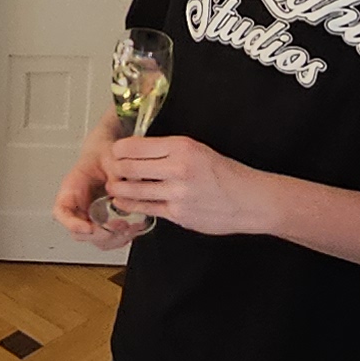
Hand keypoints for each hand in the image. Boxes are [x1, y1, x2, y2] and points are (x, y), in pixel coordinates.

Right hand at [52, 142, 146, 248]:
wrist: (110, 154)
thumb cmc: (103, 153)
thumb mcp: (109, 157)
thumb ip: (115, 173)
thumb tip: (122, 191)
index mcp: (72, 190)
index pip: (62, 212)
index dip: (73, 224)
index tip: (88, 228)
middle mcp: (79, 208)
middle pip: (80, 233)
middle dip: (101, 234)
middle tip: (119, 226)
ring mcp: (92, 217)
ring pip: (97, 240)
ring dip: (114, 239)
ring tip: (130, 227)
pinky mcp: (105, 222)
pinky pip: (111, 238)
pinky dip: (123, 237)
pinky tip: (135, 227)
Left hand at [99, 135, 272, 235]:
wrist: (249, 200)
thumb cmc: (225, 174)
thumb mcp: (198, 149)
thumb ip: (167, 150)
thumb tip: (136, 151)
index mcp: (182, 146)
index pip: (134, 146)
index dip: (118, 150)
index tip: (116, 153)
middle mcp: (178, 168)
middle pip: (128, 168)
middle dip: (114, 170)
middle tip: (110, 170)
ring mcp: (177, 193)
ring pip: (132, 190)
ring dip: (118, 189)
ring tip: (114, 186)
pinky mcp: (178, 214)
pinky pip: (145, 208)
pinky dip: (130, 205)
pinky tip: (125, 201)